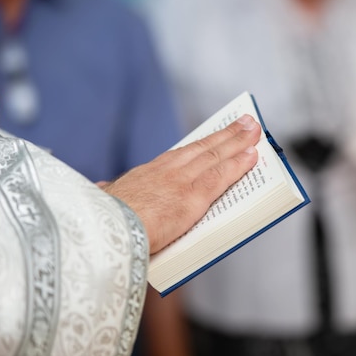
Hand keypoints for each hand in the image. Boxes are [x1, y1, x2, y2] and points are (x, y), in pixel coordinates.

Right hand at [102, 115, 260, 253]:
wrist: (101, 232)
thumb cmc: (102, 222)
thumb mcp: (105, 200)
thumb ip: (109, 194)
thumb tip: (102, 188)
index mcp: (147, 174)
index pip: (182, 155)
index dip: (203, 144)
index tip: (215, 135)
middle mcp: (167, 171)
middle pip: (204, 148)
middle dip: (227, 135)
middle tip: (245, 123)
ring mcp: (181, 182)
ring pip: (216, 156)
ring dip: (238, 142)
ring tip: (254, 130)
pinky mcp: (192, 198)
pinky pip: (221, 177)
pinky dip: (238, 165)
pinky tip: (253, 156)